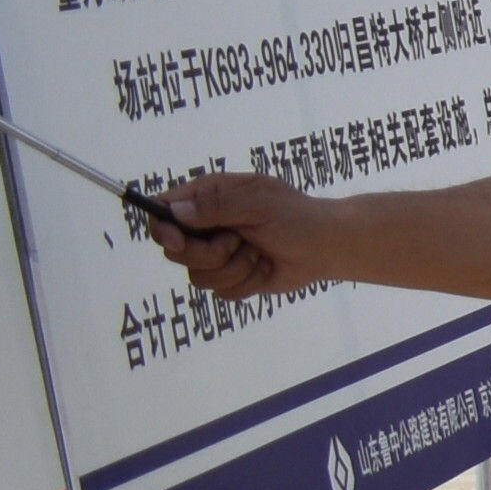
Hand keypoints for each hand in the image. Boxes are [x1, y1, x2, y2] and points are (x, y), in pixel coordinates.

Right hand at [142, 171, 332, 301]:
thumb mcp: (259, 203)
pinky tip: (265, 268)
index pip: (162, 211)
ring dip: (234, 269)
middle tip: (238, 243)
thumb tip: (176, 212)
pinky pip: (221, 291)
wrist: (328, 247)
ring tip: (259, 254)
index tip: (178, 242)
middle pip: (175, 251)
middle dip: (209, 254)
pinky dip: (247, 282)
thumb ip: (217, 206)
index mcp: (208, 198)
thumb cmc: (298, 217)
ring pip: (198, 277)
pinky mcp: (230, 277)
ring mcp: (217, 254)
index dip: (162, 229)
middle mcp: (206, 226)